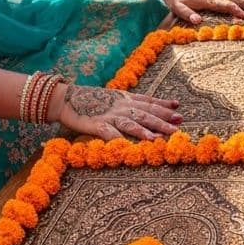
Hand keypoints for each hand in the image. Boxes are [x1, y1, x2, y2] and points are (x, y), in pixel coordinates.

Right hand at [50, 84, 180, 140]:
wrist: (64, 98)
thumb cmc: (92, 100)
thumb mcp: (116, 98)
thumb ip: (132, 103)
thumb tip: (150, 108)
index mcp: (126, 99)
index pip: (148, 102)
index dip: (164, 105)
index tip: (179, 108)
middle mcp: (121, 107)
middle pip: (145, 114)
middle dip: (162, 120)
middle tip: (178, 127)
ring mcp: (109, 116)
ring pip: (130, 123)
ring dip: (144, 131)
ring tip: (157, 139)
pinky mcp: (96, 125)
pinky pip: (108, 133)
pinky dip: (117, 139)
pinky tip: (126, 147)